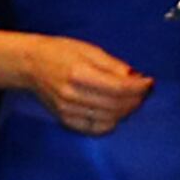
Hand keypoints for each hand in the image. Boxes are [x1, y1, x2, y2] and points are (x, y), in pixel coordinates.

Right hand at [14, 34, 151, 134]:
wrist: (30, 64)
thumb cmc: (60, 53)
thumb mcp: (88, 49)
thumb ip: (113, 65)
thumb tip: (136, 77)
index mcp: (79, 73)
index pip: (119, 88)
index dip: (139, 87)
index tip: (149, 82)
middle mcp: (73, 95)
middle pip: (117, 106)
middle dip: (136, 99)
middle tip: (144, 91)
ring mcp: (68, 111)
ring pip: (110, 119)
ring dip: (126, 111)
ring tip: (132, 100)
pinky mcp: (66, 121)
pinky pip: (96, 129)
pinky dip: (111, 123)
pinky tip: (116, 112)